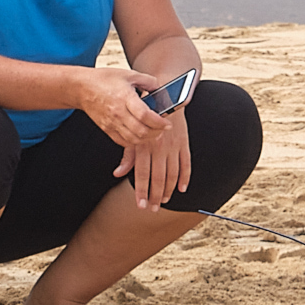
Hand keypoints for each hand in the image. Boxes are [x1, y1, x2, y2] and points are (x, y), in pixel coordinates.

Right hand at [79, 66, 174, 160]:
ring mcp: (111, 123)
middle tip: (163, 128)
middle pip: (141, 131)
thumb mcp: (129, 74)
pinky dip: (135, 141)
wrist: (82, 88)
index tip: (167, 122)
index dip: (159, 121)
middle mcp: (117, 112)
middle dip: (156, 132)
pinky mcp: (106, 129)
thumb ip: (148, 81)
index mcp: (124, 97)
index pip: (145, 115)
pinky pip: (123, 142)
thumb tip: (161, 90)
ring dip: (147, 139)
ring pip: (133, 139)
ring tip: (154, 132)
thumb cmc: (105, 79)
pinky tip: (140, 135)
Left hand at [116, 95, 194, 209]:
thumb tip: (118, 173)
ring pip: (172, 174)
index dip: (142, 191)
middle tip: (152, 208)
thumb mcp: (133, 134)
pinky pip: (186, 163)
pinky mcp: (184, 143)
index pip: (143, 174)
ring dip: (168, 190)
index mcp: (144, 146)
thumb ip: (127, 156)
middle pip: (158, 178)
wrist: (166, 96)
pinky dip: (185, 177)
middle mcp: (159, 147)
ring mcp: (173, 146)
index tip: (141, 205)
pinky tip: (181, 189)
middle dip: (155, 196)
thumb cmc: (145, 117)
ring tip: (164, 201)